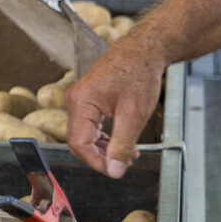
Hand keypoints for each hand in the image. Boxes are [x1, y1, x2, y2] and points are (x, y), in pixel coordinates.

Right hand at [66, 35, 167, 177]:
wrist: (145, 50)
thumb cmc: (139, 74)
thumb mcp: (133, 115)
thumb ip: (122, 145)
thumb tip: (113, 171)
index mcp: (80, 103)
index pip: (78, 144)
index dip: (97, 162)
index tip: (116, 170)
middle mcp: (76, 101)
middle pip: (79, 142)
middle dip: (102, 157)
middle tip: (125, 163)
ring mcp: (82, 100)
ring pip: (86, 136)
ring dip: (106, 149)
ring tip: (129, 154)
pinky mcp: (91, 100)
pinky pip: (92, 126)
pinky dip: (106, 138)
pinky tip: (124, 142)